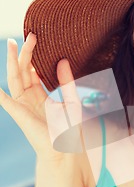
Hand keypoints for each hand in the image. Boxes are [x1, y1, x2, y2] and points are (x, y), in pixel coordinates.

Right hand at [0, 33, 81, 159]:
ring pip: (14, 78)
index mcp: (41, 96)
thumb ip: (67, 82)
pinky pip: (3, 98)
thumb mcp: (72, 102)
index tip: (38, 40)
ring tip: (13, 43)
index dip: (35, 57)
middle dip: (25, 53)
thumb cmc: (70, 131)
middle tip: (30, 35)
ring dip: (13, 61)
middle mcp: (29, 99)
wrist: (65, 150)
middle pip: (23, 71)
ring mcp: (22, 105)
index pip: (34, 72)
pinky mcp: (18, 112)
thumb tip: (63, 60)